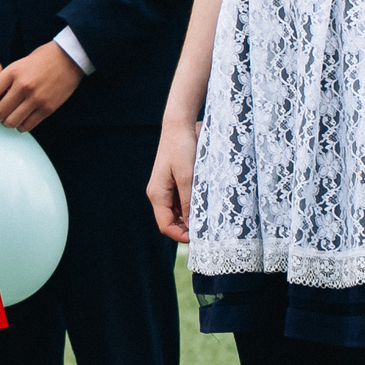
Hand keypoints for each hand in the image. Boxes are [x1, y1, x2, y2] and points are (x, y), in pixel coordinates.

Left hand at [0, 43, 83, 132]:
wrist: (68, 57)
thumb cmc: (41, 60)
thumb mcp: (18, 65)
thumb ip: (5, 82)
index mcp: (12, 73)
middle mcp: (23, 86)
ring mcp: (36, 98)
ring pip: (11, 122)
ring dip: (7, 123)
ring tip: (9, 118)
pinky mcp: (47, 108)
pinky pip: (27, 126)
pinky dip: (21, 126)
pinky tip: (22, 119)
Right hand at [148, 118, 197, 242]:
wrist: (178, 126)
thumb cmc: (182, 148)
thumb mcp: (188, 176)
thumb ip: (189, 201)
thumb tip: (192, 225)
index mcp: (157, 194)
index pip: (165, 225)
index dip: (181, 235)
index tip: (199, 238)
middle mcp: (158, 194)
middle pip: (170, 221)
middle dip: (186, 227)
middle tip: (206, 230)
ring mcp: (164, 188)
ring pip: (176, 212)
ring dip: (189, 216)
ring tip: (207, 216)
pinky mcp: (171, 182)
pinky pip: (180, 201)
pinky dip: (190, 205)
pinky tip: (203, 202)